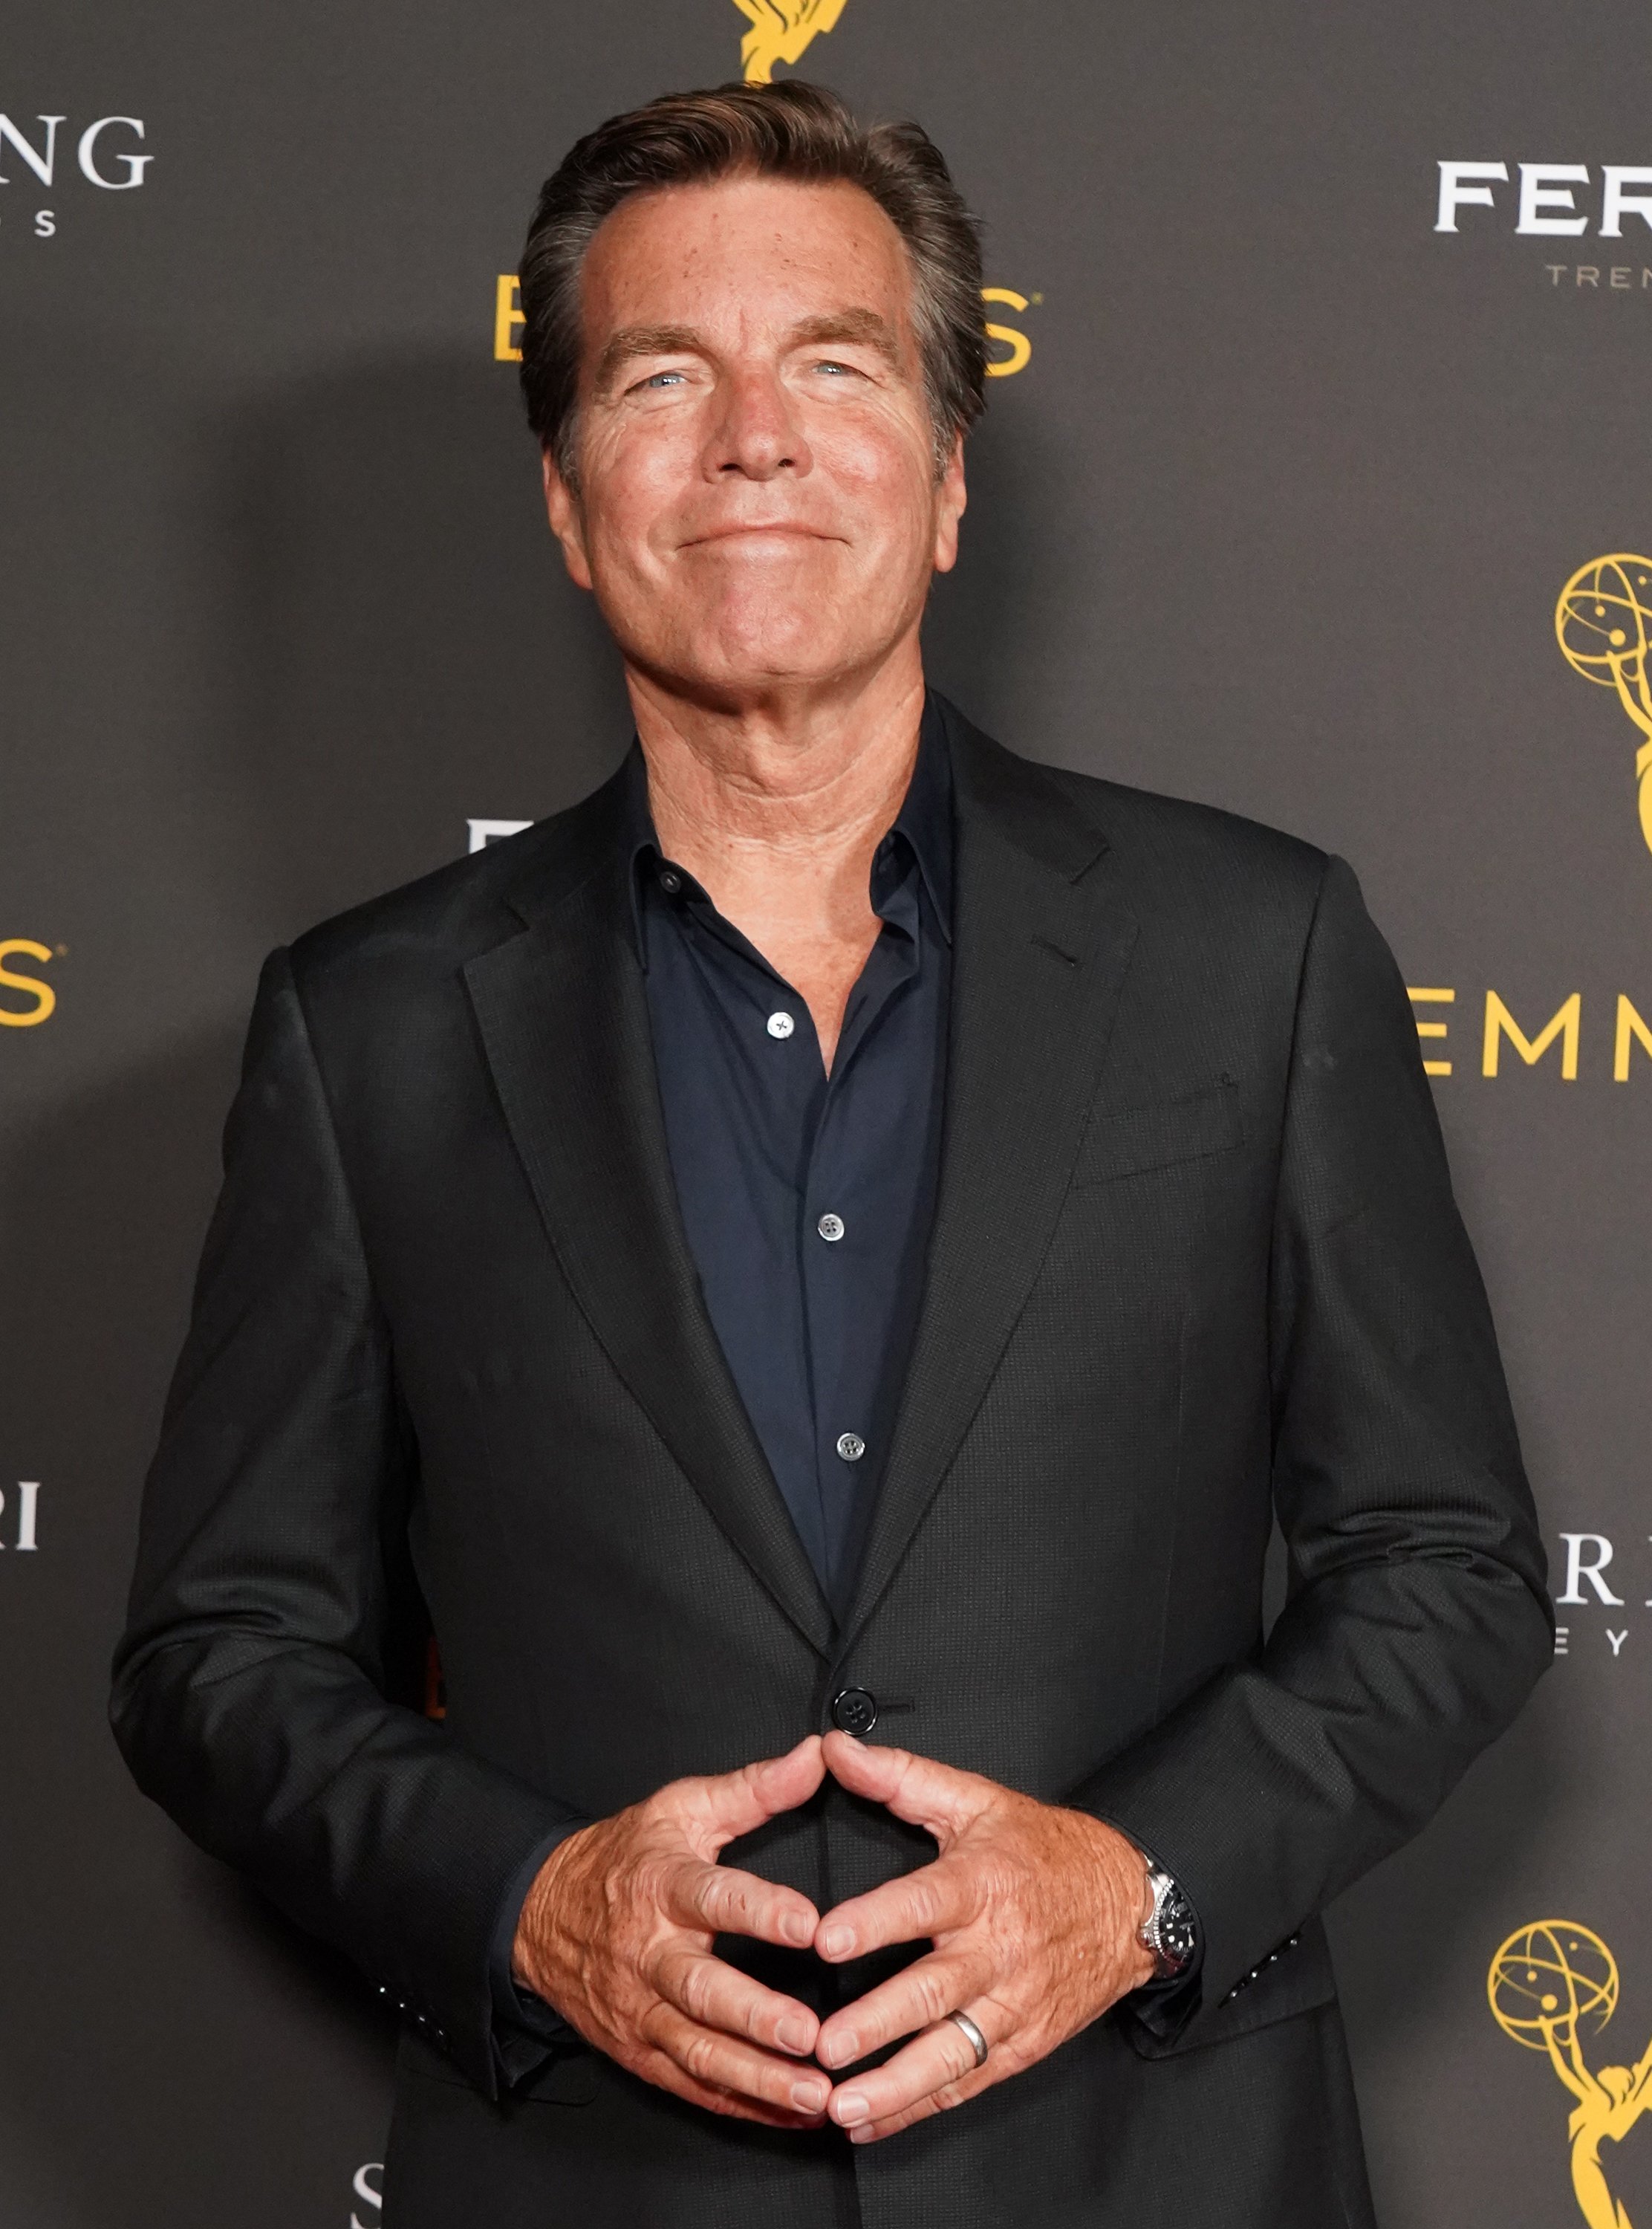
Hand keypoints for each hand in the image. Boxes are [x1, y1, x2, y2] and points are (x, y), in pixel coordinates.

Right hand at [512, 1735, 831, 2126]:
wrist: (539, 1913)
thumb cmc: (624, 1858)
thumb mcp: (683, 1808)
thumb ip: (755, 1788)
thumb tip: (818, 1756)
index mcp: (663, 1886)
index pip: (714, 1897)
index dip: (762, 1910)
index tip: (810, 1923)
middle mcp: (651, 1954)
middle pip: (703, 1991)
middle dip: (758, 2017)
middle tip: (812, 2034)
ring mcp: (641, 2010)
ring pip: (699, 2052)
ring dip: (759, 2077)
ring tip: (815, 2093)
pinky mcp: (639, 2051)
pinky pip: (691, 2085)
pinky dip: (743, 2105)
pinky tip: (791, 2115)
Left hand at [812, 1731, 1154, 2142]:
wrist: (1129, 1903)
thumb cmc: (1042, 1849)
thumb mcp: (974, 1799)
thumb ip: (898, 1776)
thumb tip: (835, 1748)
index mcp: (981, 1883)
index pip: (923, 1903)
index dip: (875, 1921)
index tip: (827, 1939)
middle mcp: (997, 1949)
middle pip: (932, 1990)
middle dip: (876, 2022)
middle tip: (824, 2045)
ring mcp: (1013, 2003)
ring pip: (951, 2052)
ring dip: (894, 2084)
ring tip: (843, 2105)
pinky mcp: (1024, 2043)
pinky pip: (969, 2082)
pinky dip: (920, 2107)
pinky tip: (874, 2122)